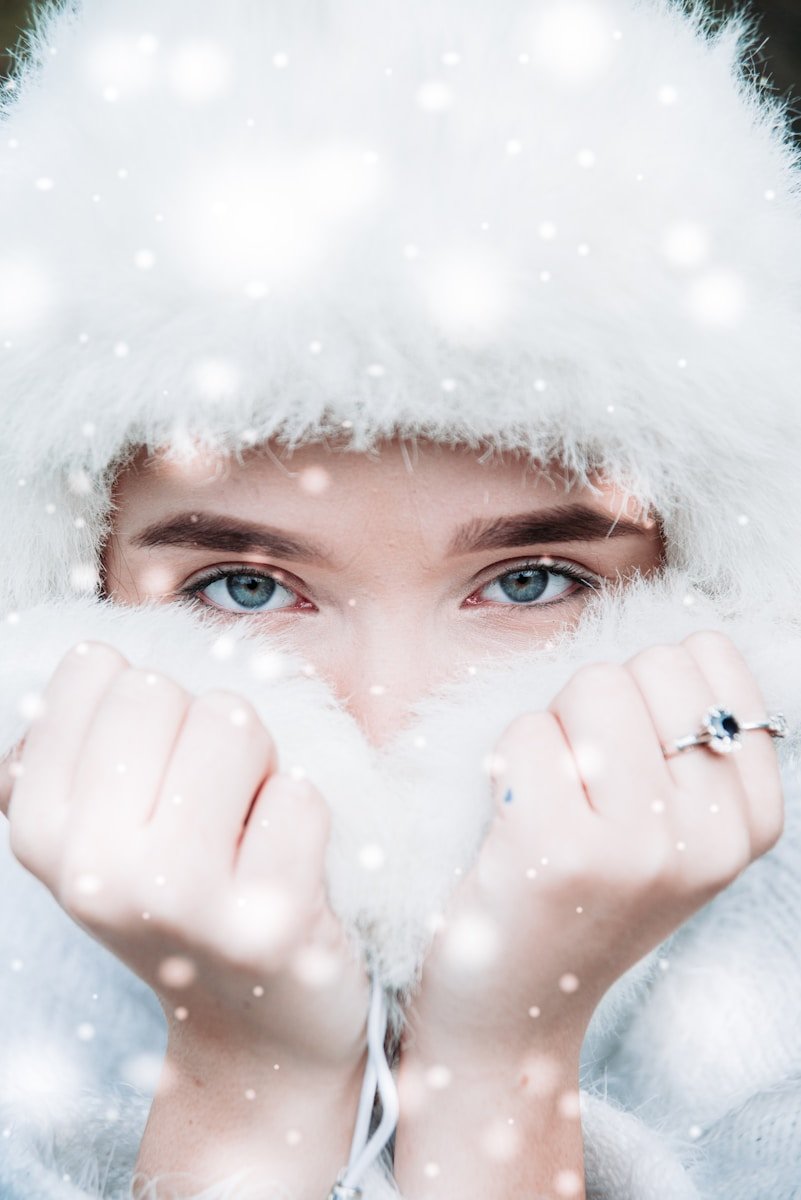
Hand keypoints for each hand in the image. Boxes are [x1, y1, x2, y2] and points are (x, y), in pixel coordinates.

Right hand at [2, 640, 368, 1077]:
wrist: (254, 1022)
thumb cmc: (182, 892)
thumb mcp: (98, 823)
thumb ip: (80, 738)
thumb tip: (93, 656)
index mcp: (39, 830)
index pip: (96, 667)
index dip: (146, 707)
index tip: (155, 776)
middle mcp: (93, 871)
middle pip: (160, 689)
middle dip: (200, 728)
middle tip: (211, 805)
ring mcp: (179, 902)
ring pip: (231, 722)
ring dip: (257, 762)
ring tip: (248, 829)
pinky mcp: (270, 925)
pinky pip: (301, 792)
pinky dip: (304, 812)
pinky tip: (284, 867)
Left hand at [401, 631, 783, 1067]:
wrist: (520, 1005)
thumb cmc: (584, 892)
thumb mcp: (673, 828)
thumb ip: (693, 741)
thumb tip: (682, 637)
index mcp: (753, 819)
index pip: (710, 659)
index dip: (649, 688)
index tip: (632, 760)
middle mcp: (712, 835)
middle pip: (649, 664)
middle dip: (598, 704)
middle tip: (583, 788)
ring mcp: (640, 846)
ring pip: (592, 685)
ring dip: (554, 729)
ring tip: (552, 803)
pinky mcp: (560, 850)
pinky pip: (527, 731)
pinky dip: (505, 761)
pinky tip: (513, 824)